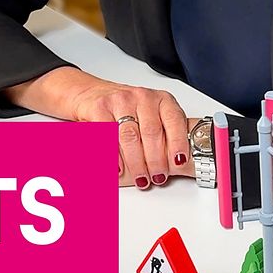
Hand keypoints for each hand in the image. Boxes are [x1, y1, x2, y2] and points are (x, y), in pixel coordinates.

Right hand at [71, 78, 192, 188]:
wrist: (94, 93)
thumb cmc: (129, 109)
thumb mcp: (153, 116)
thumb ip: (166, 134)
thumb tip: (178, 164)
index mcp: (162, 100)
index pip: (175, 120)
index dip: (178, 142)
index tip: (178, 162)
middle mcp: (143, 97)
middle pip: (152, 132)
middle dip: (156, 160)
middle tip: (157, 177)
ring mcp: (121, 101)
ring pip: (130, 136)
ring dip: (137, 163)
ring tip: (141, 178)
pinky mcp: (100, 108)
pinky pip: (108, 136)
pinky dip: (114, 156)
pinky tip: (119, 169)